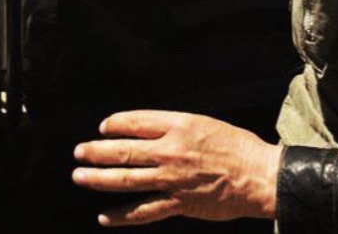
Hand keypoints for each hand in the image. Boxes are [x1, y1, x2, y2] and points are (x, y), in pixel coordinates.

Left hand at [72, 111, 280, 223]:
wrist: (259, 176)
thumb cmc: (235, 146)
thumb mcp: (202, 122)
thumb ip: (173, 126)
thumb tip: (148, 129)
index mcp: (176, 124)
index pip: (134, 121)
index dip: (114, 124)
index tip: (102, 128)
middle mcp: (169, 150)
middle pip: (124, 150)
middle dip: (96, 151)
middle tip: (78, 152)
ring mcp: (172, 179)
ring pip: (127, 179)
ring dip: (99, 178)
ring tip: (79, 177)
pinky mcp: (180, 203)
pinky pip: (145, 210)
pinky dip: (123, 215)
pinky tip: (106, 216)